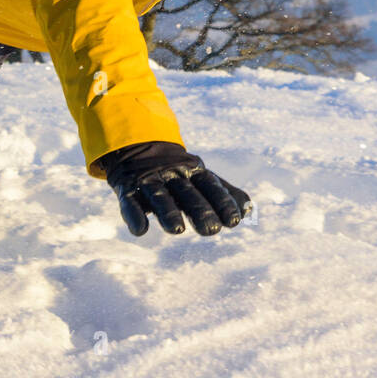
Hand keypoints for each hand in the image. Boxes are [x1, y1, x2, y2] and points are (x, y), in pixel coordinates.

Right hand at [99, 141, 252, 236]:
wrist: (136, 147)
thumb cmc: (176, 171)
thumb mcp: (200, 177)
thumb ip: (223, 192)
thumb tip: (249, 208)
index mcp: (193, 171)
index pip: (210, 186)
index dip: (222, 202)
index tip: (234, 221)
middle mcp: (172, 175)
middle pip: (188, 193)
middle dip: (200, 210)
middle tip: (211, 230)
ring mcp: (149, 181)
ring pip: (160, 197)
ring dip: (169, 213)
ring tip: (178, 230)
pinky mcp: (127, 188)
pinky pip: (130, 202)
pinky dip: (134, 216)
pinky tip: (140, 230)